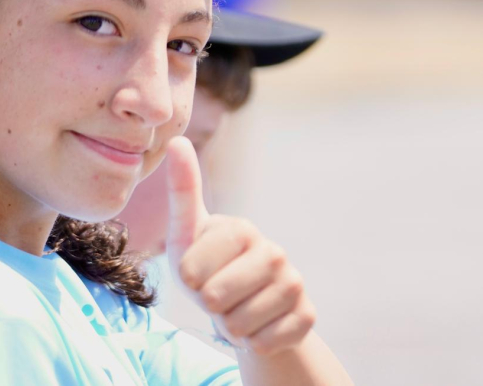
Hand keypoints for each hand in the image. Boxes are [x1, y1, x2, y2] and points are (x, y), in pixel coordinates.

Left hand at [165, 136, 315, 355]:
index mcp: (241, 229)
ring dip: (230, 325)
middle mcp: (274, 252)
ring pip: (239, 325)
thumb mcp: (186, 235)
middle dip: (208, 306)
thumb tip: (176, 140)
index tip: (199, 272)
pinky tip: (259, 324)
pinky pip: (263, 343)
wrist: (248, 306)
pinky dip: (253, 342)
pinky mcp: (307, 315)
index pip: (191, 273)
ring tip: (237, 308)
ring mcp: (294, 283)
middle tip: (218, 294)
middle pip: (215, 299)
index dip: (187, 282)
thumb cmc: (209, 266)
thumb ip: (181, 191)